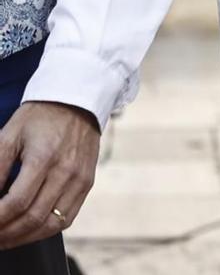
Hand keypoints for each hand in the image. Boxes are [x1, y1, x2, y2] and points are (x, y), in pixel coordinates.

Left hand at [0, 102, 99, 249]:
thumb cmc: (38, 118)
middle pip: (33, 218)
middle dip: (5, 234)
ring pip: (51, 225)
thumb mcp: (9, 136)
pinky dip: (45, 231)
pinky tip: (28, 231)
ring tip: (4, 240)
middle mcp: (66, 171)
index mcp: (44, 158)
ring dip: (24, 238)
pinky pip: (67, 219)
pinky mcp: (87, 183)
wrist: (77, 102)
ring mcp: (80, 179)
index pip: (16, 202)